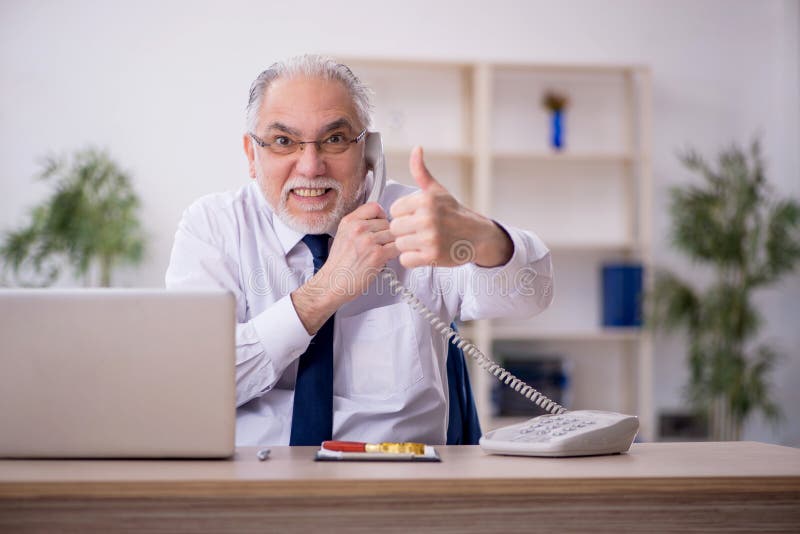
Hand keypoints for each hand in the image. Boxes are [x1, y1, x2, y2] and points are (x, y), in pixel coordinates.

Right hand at [322, 202, 398, 299]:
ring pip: (393, 234)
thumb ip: (359, 225)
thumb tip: (380, 221)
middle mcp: (358, 228)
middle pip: (387, 222)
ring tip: (380, 253)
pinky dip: (395, 253)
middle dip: (386, 234)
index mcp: (349, 221)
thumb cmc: (339, 265)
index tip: (380, 224)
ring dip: (391, 244)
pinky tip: (386, 258)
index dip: (381, 216)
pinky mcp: (377, 254)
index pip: (374, 207)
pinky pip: (397, 247)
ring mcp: (368, 240)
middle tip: (379, 245)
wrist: (332, 283)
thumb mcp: (342, 236)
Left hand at [389, 146, 512, 268]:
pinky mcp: (432, 256)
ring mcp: (430, 238)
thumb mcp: (438, 190)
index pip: (394, 210)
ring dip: (409, 245)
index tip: (417, 216)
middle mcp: (428, 218)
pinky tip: (424, 252)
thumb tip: (416, 149)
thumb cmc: (454, 213)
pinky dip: (413, 258)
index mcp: (426, 199)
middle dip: (405, 230)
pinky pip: (406, 259)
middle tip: (420, 231)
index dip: (404, 215)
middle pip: (395, 228)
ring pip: (399, 244)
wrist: (477, 236)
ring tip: (423, 241)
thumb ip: (421, 172)